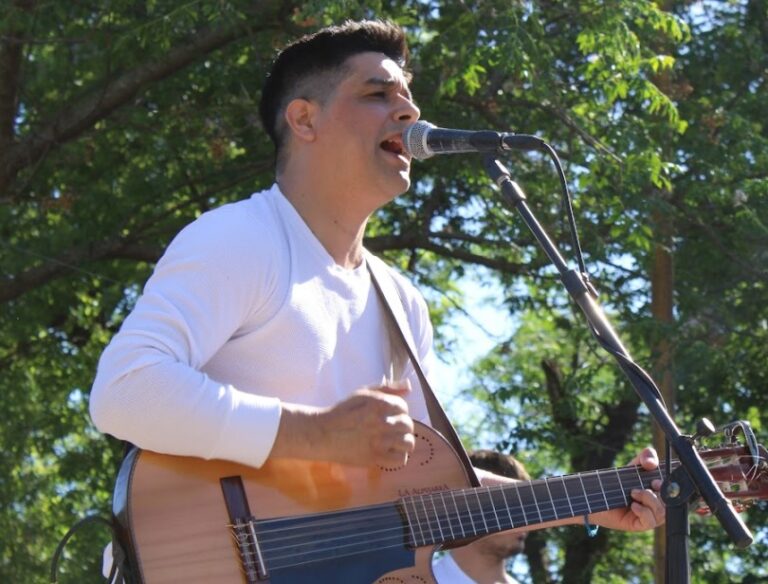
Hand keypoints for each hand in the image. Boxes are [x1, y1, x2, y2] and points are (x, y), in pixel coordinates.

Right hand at [273, 382, 415, 466]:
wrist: (323, 434)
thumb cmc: (343, 412)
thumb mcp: (362, 394)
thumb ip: (387, 389)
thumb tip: (409, 386)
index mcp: (378, 404)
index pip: (403, 406)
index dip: (398, 410)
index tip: (389, 414)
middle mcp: (381, 422)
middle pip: (407, 425)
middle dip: (401, 426)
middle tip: (390, 429)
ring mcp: (379, 442)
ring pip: (407, 443)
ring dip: (402, 441)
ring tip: (393, 441)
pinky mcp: (375, 458)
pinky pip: (399, 460)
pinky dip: (398, 456)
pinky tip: (390, 451)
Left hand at [590, 447, 665, 531]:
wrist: (598, 494)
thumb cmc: (620, 481)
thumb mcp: (634, 465)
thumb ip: (646, 456)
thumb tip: (651, 462)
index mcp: (661, 491)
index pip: (677, 491)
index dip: (672, 487)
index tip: (656, 480)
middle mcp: (658, 504)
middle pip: (671, 503)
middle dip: (659, 493)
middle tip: (646, 486)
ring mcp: (650, 516)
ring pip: (662, 512)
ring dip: (649, 500)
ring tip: (633, 493)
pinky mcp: (640, 525)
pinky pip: (651, 522)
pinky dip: (643, 511)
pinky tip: (633, 505)